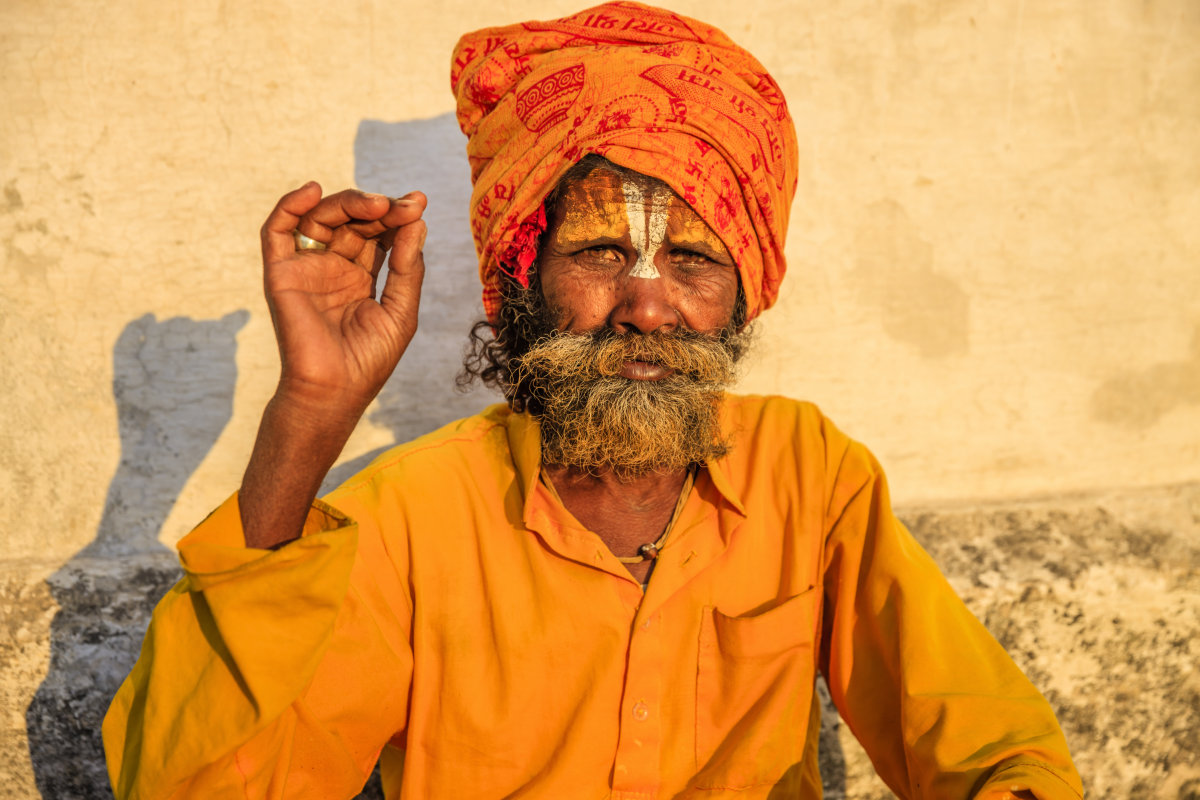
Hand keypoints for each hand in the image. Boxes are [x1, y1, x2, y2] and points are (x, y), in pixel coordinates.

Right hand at [260, 181, 426, 419]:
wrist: (333, 391)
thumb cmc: (369, 360)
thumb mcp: (401, 310)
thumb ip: (408, 267)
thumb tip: (417, 221)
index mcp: (362, 275)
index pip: (379, 233)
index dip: (396, 216)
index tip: (417, 203)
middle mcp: (333, 267)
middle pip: (353, 221)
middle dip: (377, 208)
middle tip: (400, 206)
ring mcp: (307, 267)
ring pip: (321, 217)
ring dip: (347, 203)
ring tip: (375, 204)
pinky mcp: (281, 273)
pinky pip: (277, 230)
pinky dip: (289, 205)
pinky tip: (312, 190)